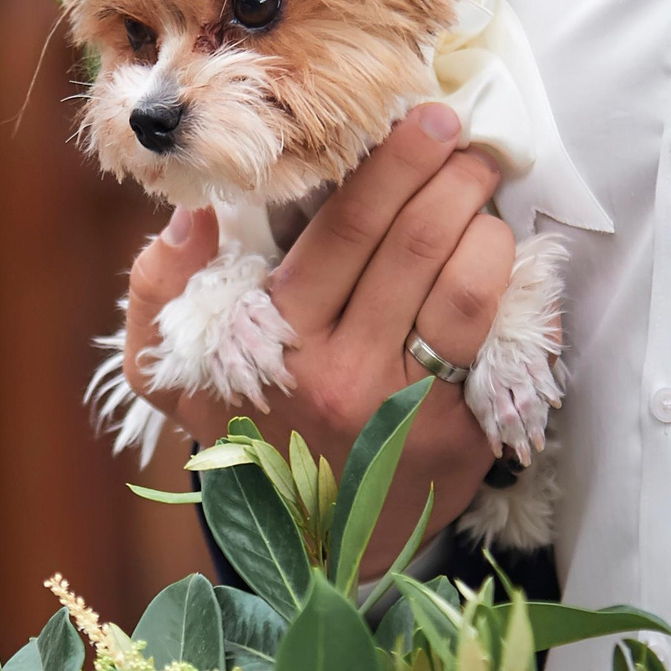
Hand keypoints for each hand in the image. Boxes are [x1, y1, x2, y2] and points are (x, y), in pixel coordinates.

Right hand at [124, 104, 512, 576]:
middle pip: (417, 245)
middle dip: (453, 175)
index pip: (348, 228)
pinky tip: (501, 259)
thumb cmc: (244, 434)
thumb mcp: (171, 371)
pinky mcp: (463, 440)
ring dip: (488, 225)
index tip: (425, 119)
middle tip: (467, 143)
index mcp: (278, 342)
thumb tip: (192, 214)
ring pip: (470, 290)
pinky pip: (501, 346)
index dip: (396, 163)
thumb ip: (159, 288)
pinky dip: (511, 290)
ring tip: (484, 195)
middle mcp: (345, 375)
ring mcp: (409, 410)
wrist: (301, 552)